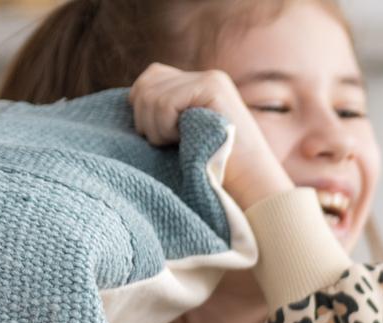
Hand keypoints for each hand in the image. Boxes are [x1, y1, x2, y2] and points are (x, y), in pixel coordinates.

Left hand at [129, 62, 292, 207]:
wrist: (251, 186)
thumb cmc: (216, 172)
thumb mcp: (186, 136)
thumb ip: (166, 112)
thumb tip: (131, 99)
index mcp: (201, 85)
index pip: (151, 79)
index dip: (143, 108)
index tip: (160, 138)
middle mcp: (207, 76)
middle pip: (146, 83)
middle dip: (145, 119)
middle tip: (165, 143)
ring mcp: (211, 80)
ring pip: (150, 94)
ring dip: (155, 127)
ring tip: (176, 144)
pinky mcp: (212, 88)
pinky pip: (164, 103)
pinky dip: (164, 127)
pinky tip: (182, 140)